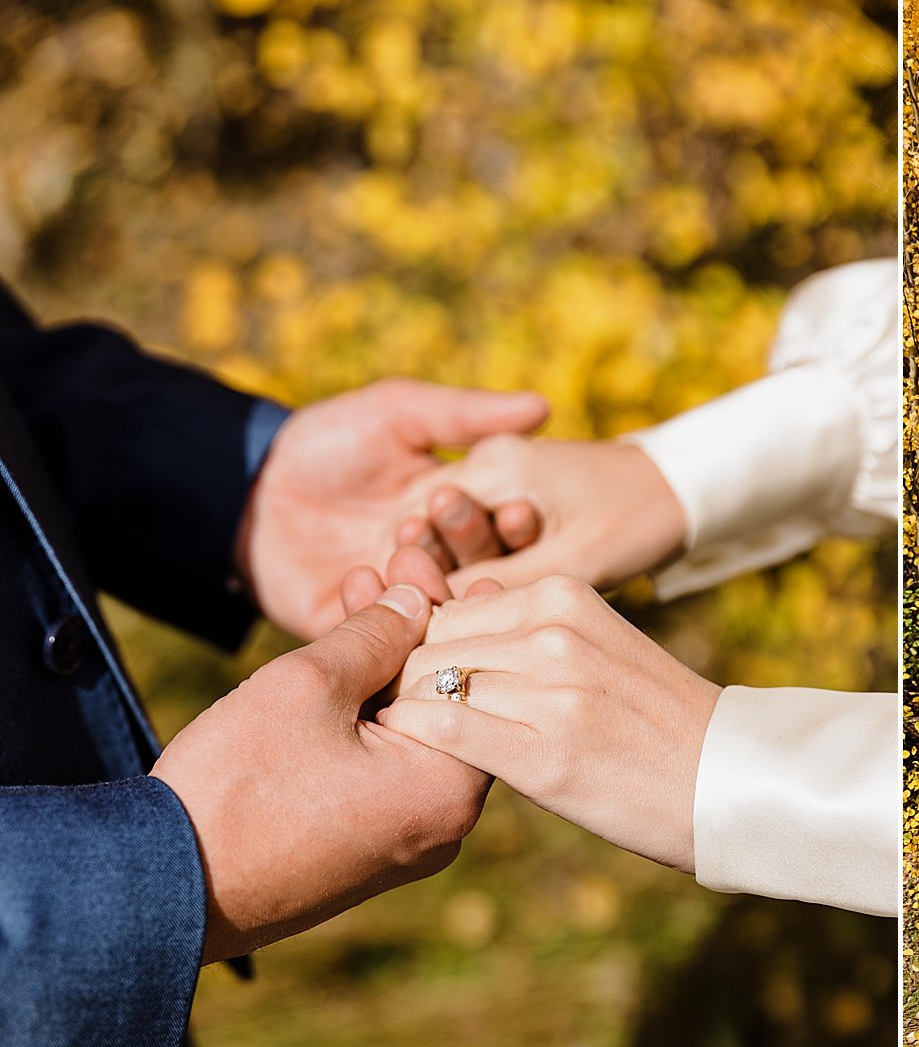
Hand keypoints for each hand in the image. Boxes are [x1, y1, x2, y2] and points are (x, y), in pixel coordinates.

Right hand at [151, 583, 491, 962]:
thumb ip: (374, 636)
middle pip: (448, 704)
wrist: (164, 890)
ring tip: (362, 594)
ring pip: (413, 733)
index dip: (451, 611)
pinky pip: (385, 769)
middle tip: (396, 565)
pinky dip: (369, 717)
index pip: (477, 681)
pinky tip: (342, 666)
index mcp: (450, 787)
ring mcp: (409, 843)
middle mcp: (446, 824)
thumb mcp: (308, 687)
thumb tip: (418, 600)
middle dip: (417, 631)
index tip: (432, 562)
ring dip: (388, 668)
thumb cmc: (236, 788)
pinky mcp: (370, 852)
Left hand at [236, 378, 548, 639]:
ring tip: (402, 543)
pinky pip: (389, 639)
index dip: (517, 524)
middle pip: (485, 574)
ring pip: (444, 610)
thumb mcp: (398, 415)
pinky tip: (362, 570)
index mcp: (463, 521)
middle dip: (469, 547)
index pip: (511, 535)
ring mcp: (406, 607)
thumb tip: (545, 406)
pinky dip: (380, 605)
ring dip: (429, 576)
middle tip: (436, 518)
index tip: (516, 509)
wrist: (246, 489)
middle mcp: (445, 569)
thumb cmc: (325, 444)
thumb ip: (466, 415)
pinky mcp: (363, 637)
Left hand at [376, 575, 721, 871]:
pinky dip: (417, 746)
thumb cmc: (653, 720)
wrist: (726, 780)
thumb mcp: (596, 646)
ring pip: (429, 687)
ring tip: (404, 751)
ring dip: (408, 719)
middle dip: (403, 684)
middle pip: (429, 646)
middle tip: (398, 722)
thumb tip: (434, 629)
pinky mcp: (547, 756)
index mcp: (564, 596)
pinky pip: (445, 734)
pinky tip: (419, 767)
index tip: (415, 689)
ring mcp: (553, 693)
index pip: (446, 610)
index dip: (415, 651)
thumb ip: (526, 632)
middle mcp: (555, 633)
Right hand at [392, 435, 687, 594]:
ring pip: (455, 535)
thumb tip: (438, 622)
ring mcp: (504, 479)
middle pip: (429, 524)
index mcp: (494, 463)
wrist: (685, 491)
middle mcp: (489, 463)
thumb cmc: (639, 518)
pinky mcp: (520, 499)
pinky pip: (484, 537)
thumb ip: (505, 584)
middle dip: (425, 572)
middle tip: (418, 622)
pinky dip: (481, 569)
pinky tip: (481, 609)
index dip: (407, 566)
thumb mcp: (575, 559)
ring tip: (445, 623)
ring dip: (452, 574)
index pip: (415, 514)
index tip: (403, 612)